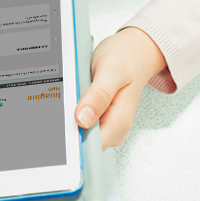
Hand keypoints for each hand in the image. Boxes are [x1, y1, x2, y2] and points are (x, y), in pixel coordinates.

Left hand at [74, 27, 166, 149]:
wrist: (135, 51)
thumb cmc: (127, 58)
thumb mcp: (112, 69)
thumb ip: (99, 95)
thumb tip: (82, 119)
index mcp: (119, 122)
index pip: (92, 149)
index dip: (74, 140)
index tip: (63, 123)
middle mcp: (114, 128)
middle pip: (82, 142)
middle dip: (69, 124)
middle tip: (69, 97)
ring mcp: (107, 125)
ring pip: (80, 132)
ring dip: (70, 115)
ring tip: (76, 90)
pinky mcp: (100, 118)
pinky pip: (81, 122)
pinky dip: (74, 109)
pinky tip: (78, 94)